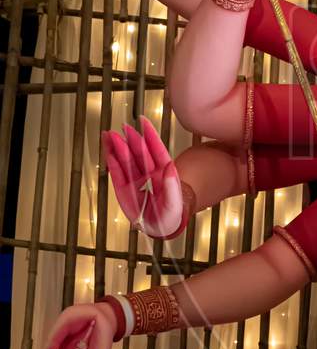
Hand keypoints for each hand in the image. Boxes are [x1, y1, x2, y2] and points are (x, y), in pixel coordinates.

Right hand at [103, 116, 185, 238]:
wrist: (161, 227)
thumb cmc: (172, 214)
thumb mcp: (175, 201)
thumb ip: (172, 184)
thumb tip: (170, 166)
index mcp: (162, 172)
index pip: (156, 149)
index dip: (150, 135)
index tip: (143, 121)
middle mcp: (148, 173)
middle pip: (139, 153)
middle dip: (131, 139)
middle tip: (123, 128)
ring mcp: (135, 180)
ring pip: (126, 160)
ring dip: (118, 148)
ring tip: (110, 135)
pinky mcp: (124, 190)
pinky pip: (117, 174)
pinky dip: (113, 164)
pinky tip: (108, 153)